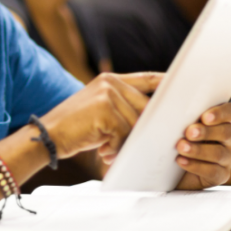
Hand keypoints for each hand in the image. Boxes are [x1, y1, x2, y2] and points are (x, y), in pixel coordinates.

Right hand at [42, 72, 162, 161]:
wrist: (47, 136)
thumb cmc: (74, 129)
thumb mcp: (99, 111)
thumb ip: (122, 108)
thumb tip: (150, 121)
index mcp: (110, 79)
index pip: (147, 78)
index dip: (166, 83)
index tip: (183, 88)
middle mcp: (110, 82)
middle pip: (145, 107)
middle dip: (142, 130)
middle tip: (133, 146)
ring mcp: (108, 94)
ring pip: (135, 124)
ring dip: (125, 143)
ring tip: (109, 151)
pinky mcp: (105, 110)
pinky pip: (124, 134)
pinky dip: (117, 148)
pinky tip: (103, 152)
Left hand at [173, 103, 230, 189]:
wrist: (171, 171)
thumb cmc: (176, 141)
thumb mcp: (177, 125)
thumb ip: (180, 114)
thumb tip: (167, 102)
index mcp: (221, 123)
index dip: (222, 113)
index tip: (205, 117)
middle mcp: (228, 140)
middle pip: (226, 132)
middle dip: (206, 132)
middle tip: (189, 132)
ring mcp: (227, 158)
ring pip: (219, 153)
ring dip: (199, 150)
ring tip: (181, 147)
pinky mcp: (221, 175)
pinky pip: (214, 171)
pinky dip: (196, 166)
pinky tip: (182, 161)